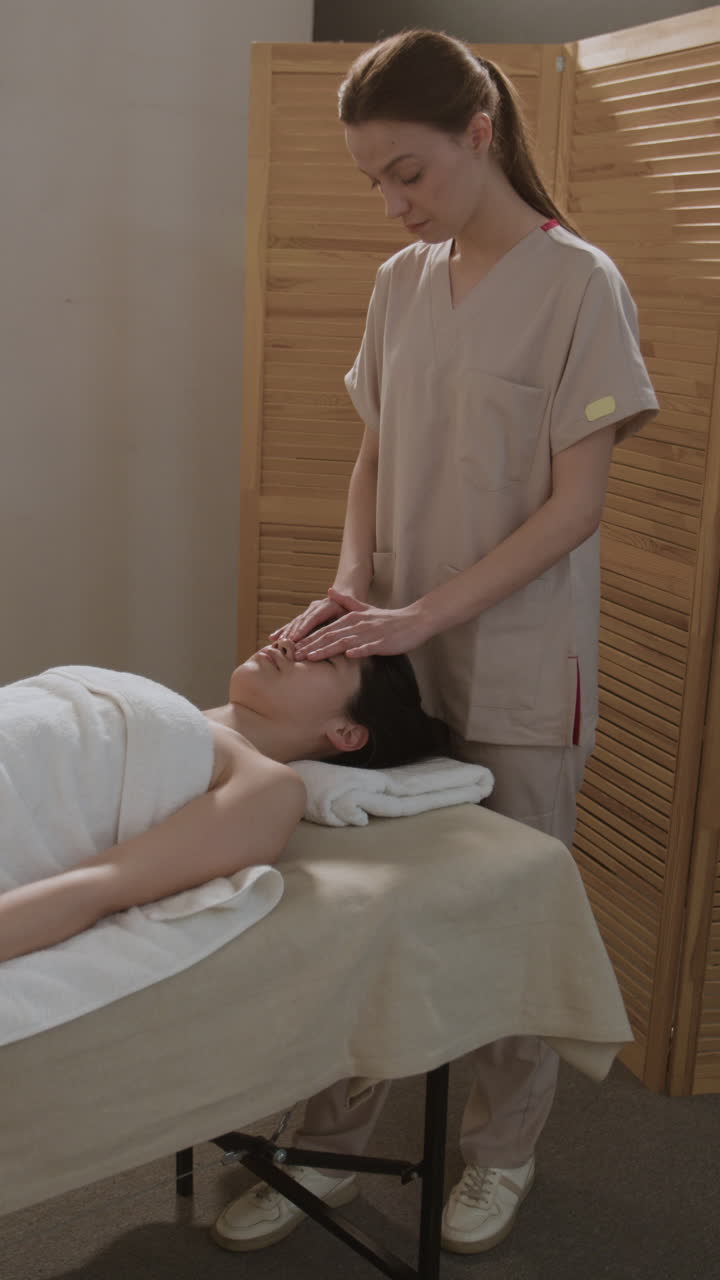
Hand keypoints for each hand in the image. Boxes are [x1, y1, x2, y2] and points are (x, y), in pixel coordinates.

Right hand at [269, 593, 347, 644]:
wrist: (348, 598)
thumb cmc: (354, 610)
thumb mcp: (354, 612)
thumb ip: (347, 616)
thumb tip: (340, 621)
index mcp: (328, 605)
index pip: (314, 617)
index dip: (303, 628)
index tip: (295, 638)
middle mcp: (316, 607)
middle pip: (302, 621)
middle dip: (293, 633)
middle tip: (285, 645)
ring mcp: (309, 611)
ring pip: (296, 622)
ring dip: (286, 633)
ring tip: (278, 643)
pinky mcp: (305, 616)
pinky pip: (293, 624)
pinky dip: (284, 630)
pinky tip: (273, 638)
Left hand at [294, 589, 428, 659]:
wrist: (413, 621)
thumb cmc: (388, 619)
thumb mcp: (364, 608)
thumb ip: (346, 601)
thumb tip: (329, 591)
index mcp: (351, 618)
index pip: (326, 629)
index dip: (309, 638)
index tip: (293, 646)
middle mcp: (358, 625)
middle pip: (330, 636)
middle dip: (311, 646)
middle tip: (294, 655)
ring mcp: (370, 633)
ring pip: (345, 642)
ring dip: (327, 649)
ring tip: (312, 657)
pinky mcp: (384, 642)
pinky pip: (370, 647)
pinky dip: (359, 650)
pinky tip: (349, 655)